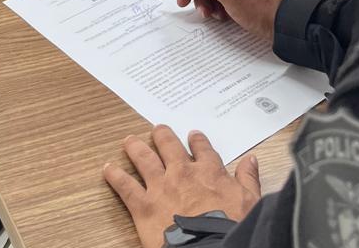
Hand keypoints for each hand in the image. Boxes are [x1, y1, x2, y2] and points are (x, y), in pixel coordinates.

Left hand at [104, 126, 259, 247]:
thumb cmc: (233, 228)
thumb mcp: (251, 202)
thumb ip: (248, 179)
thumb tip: (251, 161)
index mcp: (209, 172)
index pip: (202, 149)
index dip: (197, 140)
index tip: (193, 135)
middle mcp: (182, 173)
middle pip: (168, 145)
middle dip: (162, 135)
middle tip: (158, 130)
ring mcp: (161, 187)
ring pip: (144, 158)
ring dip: (135, 148)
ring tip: (129, 141)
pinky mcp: (144, 205)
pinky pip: (125, 186)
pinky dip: (115, 176)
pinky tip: (108, 169)